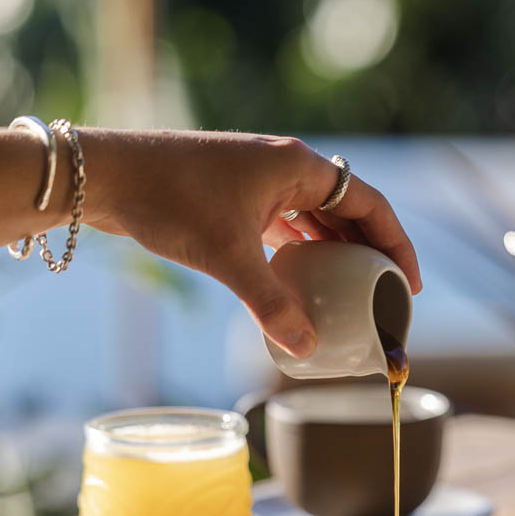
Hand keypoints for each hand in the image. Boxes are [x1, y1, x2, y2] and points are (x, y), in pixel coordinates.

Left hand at [80, 130, 421, 355]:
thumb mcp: (227, 257)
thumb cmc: (168, 200)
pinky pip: (286, 223)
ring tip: (354, 293)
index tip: (409, 286)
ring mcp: (259, 178)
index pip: (370, 204)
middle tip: (386, 296)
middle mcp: (286, 167)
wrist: (105, 176)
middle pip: (348, 211)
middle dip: (370, 253)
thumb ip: (271, 304)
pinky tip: (305, 280)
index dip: (397, 245)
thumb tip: (305, 348)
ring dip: (336, 252)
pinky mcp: (236, 193)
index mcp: (298, 166)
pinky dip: (302, 250)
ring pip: (315, 218)